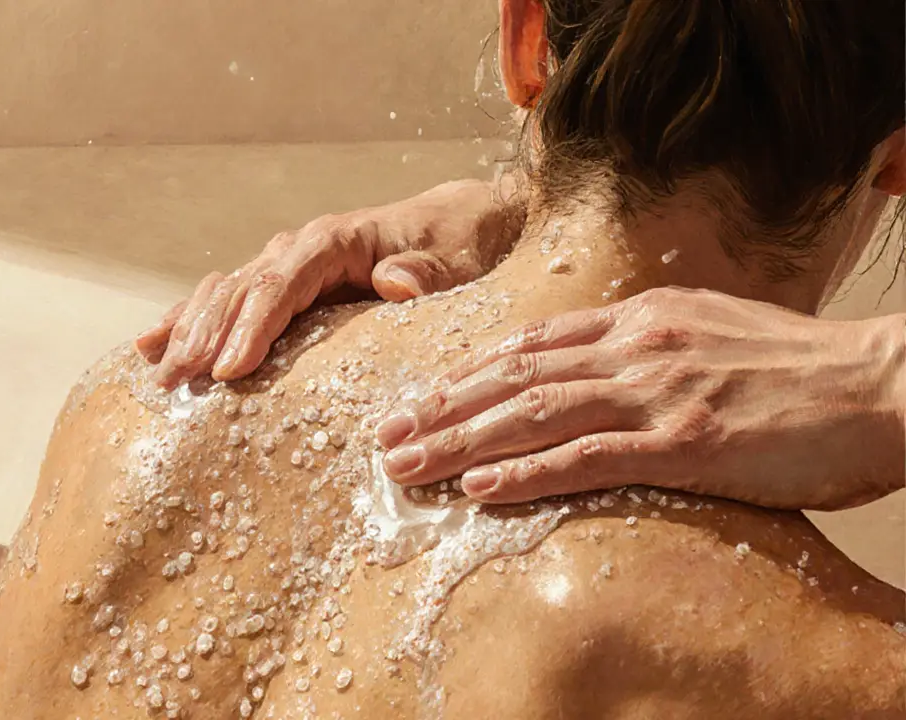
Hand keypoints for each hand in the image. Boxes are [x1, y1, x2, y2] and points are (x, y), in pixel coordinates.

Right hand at [136, 179, 524, 388]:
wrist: (460, 223)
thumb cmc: (458, 246)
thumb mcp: (456, 261)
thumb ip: (425, 272)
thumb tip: (392, 282)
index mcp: (337, 242)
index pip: (282, 282)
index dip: (252, 326)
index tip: (229, 371)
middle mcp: (301, 249)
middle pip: (241, 290)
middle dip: (204, 336)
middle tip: (176, 383)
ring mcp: (286, 266)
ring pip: (224, 294)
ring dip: (189, 333)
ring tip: (157, 375)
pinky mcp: (282, 288)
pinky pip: (227, 302)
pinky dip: (189, 322)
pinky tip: (150, 345)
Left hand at [376, 287, 905, 510]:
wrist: (884, 383)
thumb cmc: (800, 368)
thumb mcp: (710, 332)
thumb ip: (646, 345)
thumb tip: (594, 369)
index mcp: (640, 319)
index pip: (531, 344)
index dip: (466, 372)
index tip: (422, 395)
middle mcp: (635, 347)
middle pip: (514, 376)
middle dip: (441, 407)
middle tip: (384, 434)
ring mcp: (657, 394)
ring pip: (534, 414)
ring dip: (460, 440)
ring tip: (405, 463)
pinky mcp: (685, 444)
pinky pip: (586, 459)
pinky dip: (525, 472)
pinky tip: (479, 487)